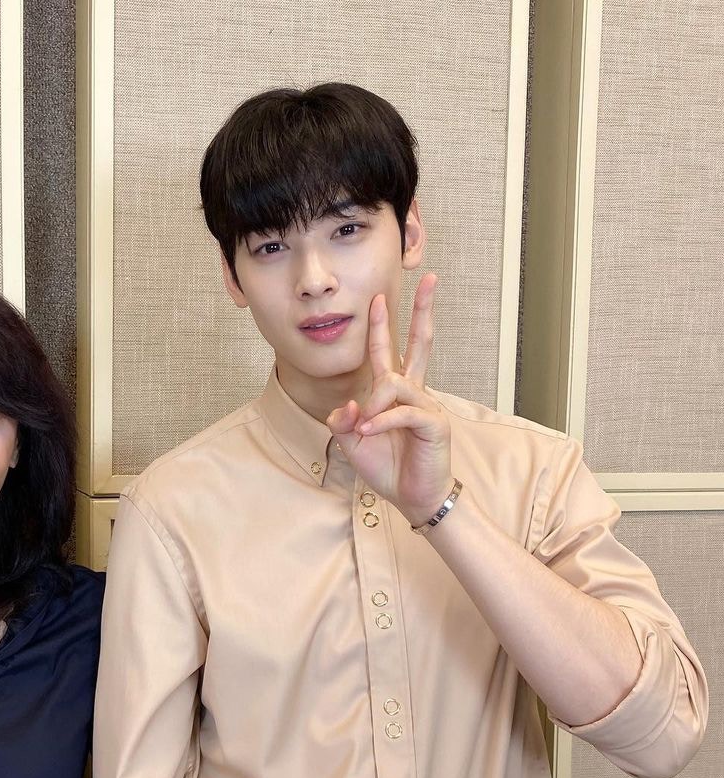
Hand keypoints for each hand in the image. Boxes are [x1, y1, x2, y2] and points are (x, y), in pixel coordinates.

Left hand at [326, 274, 452, 526]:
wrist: (412, 497)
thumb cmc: (389, 467)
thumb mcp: (354, 443)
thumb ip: (344, 422)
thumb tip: (347, 406)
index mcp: (395, 394)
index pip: (389, 352)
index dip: (383, 326)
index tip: (380, 298)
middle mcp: (413, 393)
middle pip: (420, 344)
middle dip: (423, 311)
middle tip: (430, 280)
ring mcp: (427, 405)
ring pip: (395, 384)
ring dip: (374, 405)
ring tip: (364, 429)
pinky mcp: (434, 423)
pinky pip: (403, 412)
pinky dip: (381, 422)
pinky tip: (368, 432)